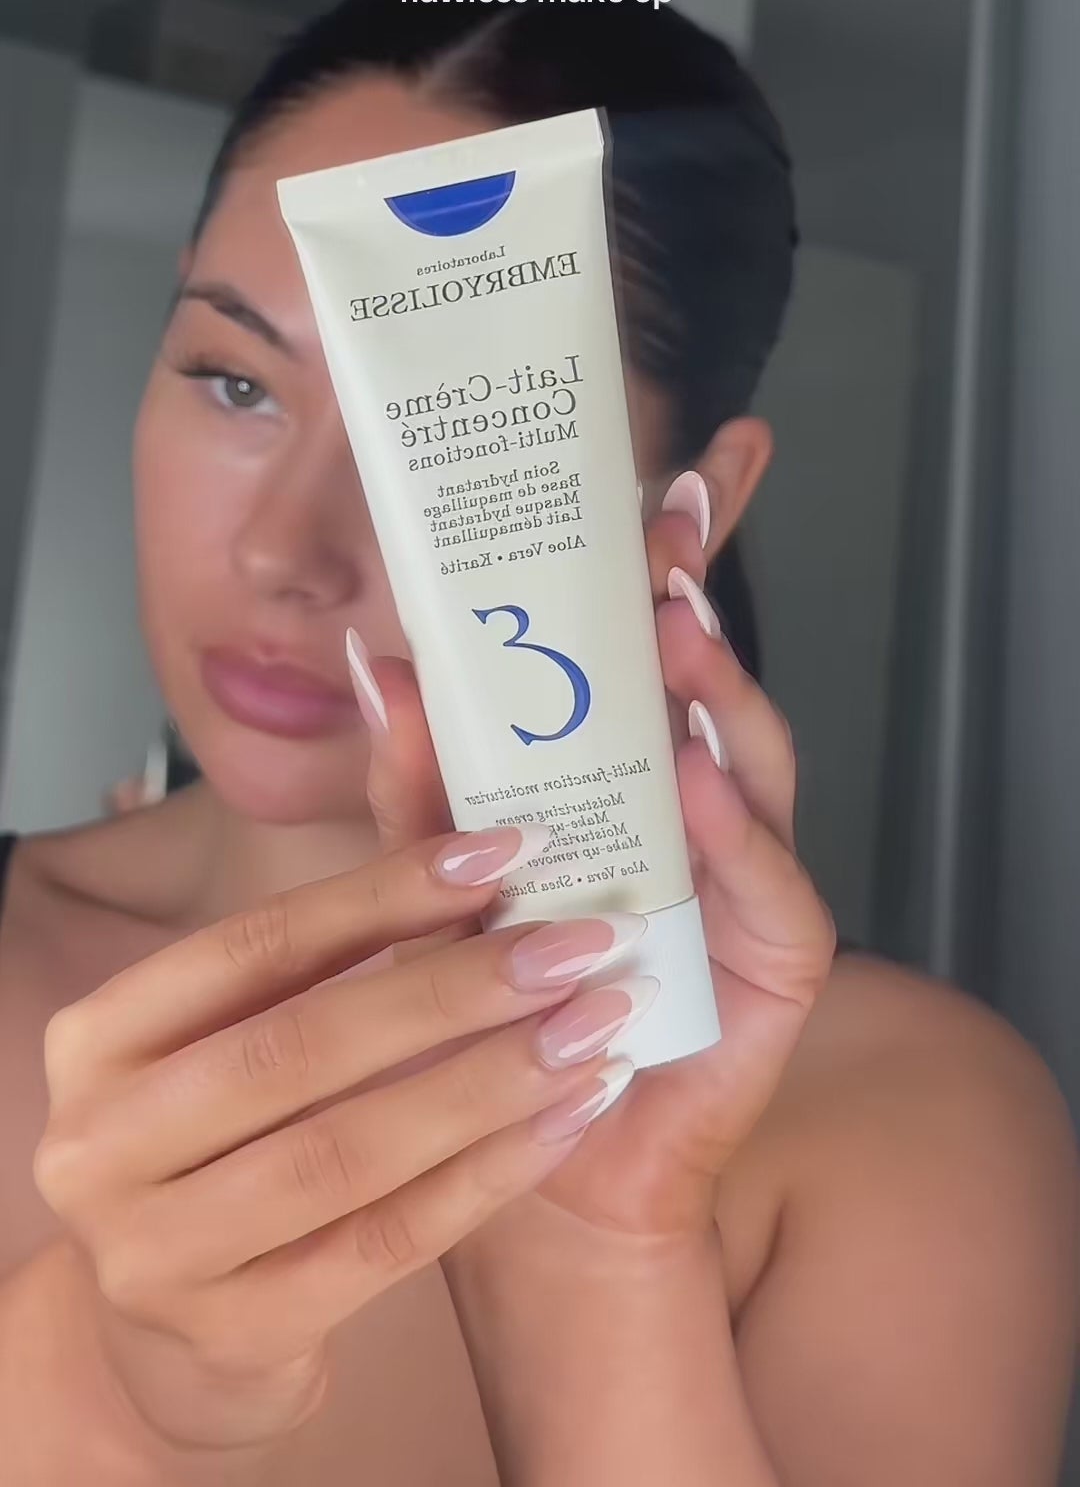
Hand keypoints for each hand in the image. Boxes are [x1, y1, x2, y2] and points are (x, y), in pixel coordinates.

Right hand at [32, 832, 645, 1452]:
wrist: (178, 1336)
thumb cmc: (227, 1140)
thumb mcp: (240, 1033)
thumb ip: (327, 933)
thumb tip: (416, 740)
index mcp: (100, 1038)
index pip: (254, 947)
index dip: (383, 894)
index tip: (506, 851)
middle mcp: (103, 1144)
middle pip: (304, 1047)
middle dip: (458, 988)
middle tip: (581, 943)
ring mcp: (159, 1254)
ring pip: (353, 1150)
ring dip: (494, 1079)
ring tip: (599, 1023)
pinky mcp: (236, 1336)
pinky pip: (390, 1241)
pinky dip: (492, 1172)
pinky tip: (573, 1116)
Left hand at [361, 470, 835, 1246]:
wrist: (544, 1163)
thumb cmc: (498, 1007)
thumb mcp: (437, 881)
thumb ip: (417, 781)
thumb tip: (376, 662)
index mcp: (625, 771)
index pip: (650, 652)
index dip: (665, 566)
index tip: (654, 483)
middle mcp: (697, 803)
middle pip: (708, 683)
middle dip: (694, 603)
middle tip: (667, 536)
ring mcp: (748, 871)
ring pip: (752, 762)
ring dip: (717, 694)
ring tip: (676, 634)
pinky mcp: (779, 953)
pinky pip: (769, 881)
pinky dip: (735, 831)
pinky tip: (698, 782)